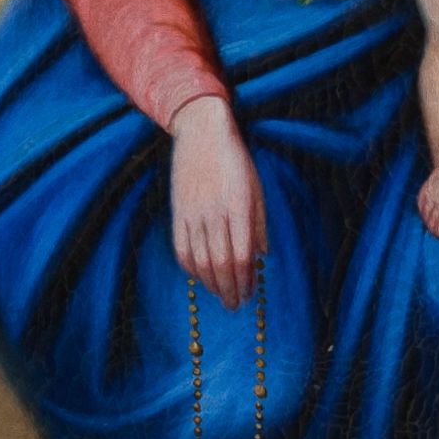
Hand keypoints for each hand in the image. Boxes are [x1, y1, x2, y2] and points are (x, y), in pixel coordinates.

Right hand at [170, 95, 265, 309]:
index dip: (246, 280)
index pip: (242, 255)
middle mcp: (214, 213)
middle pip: (220, 264)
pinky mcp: (177, 212)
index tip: (249, 293)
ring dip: (211, 283)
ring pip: (200, 261)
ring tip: (221, 294)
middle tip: (235, 304)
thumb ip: (259, 224)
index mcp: (238, 207)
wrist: (201, 133)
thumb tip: (260, 256)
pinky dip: (191, 268)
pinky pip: (181, 248)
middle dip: (229, 290)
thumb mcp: (257, 188)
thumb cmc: (235, 160)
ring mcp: (192, 214)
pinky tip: (200, 276)